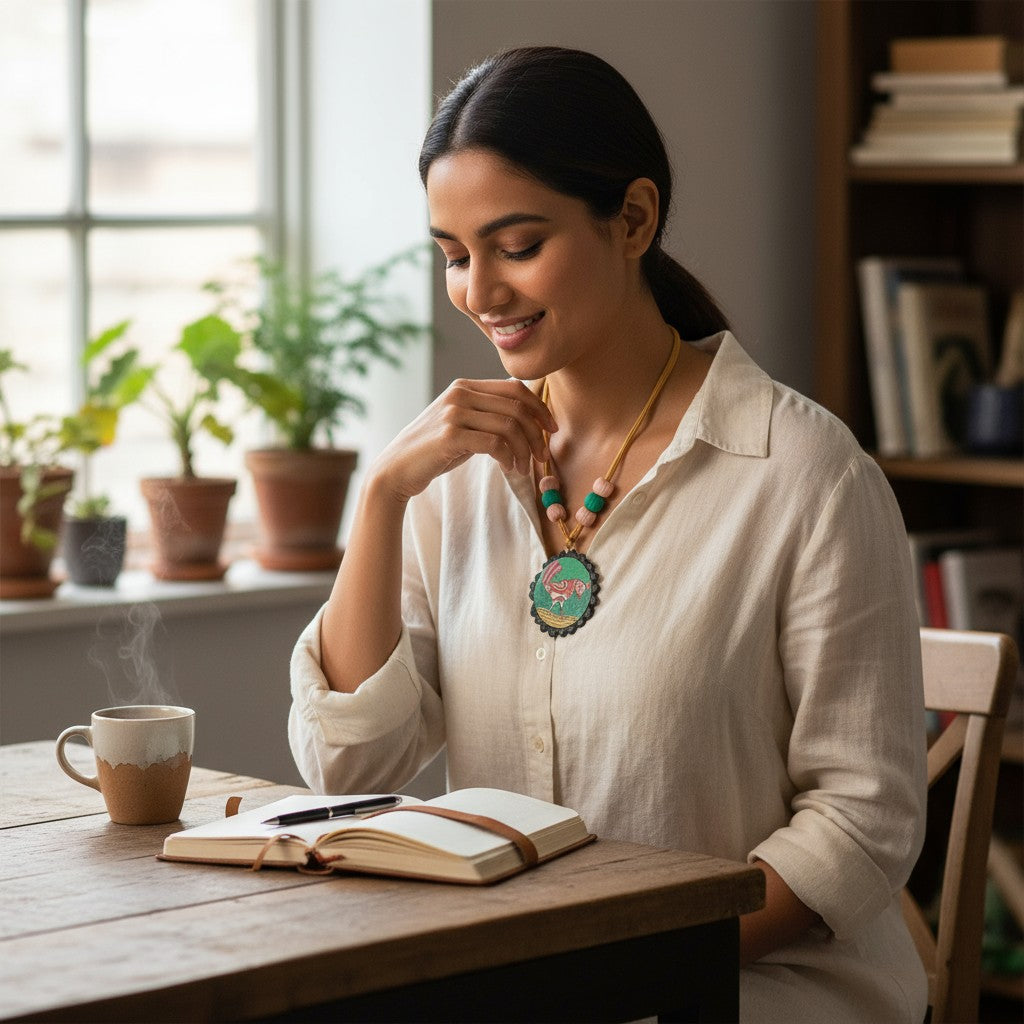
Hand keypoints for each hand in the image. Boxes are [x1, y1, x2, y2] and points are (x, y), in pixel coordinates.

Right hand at [372, 378, 557, 501]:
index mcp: (464, 386)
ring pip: (509, 425)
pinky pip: (495, 443)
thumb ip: (487, 414)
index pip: (515, 388)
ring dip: (524, 450)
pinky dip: (509, 457)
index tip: (551, 430)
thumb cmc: (435, 451)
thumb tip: (527, 413)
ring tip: (524, 468)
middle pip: (517, 407)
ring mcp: (454, 412)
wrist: (397, 469)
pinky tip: (509, 468)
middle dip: (536, 434)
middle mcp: (459, 393)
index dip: (540, 408)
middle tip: (543, 457)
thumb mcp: (462, 425)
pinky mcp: (450, 435)